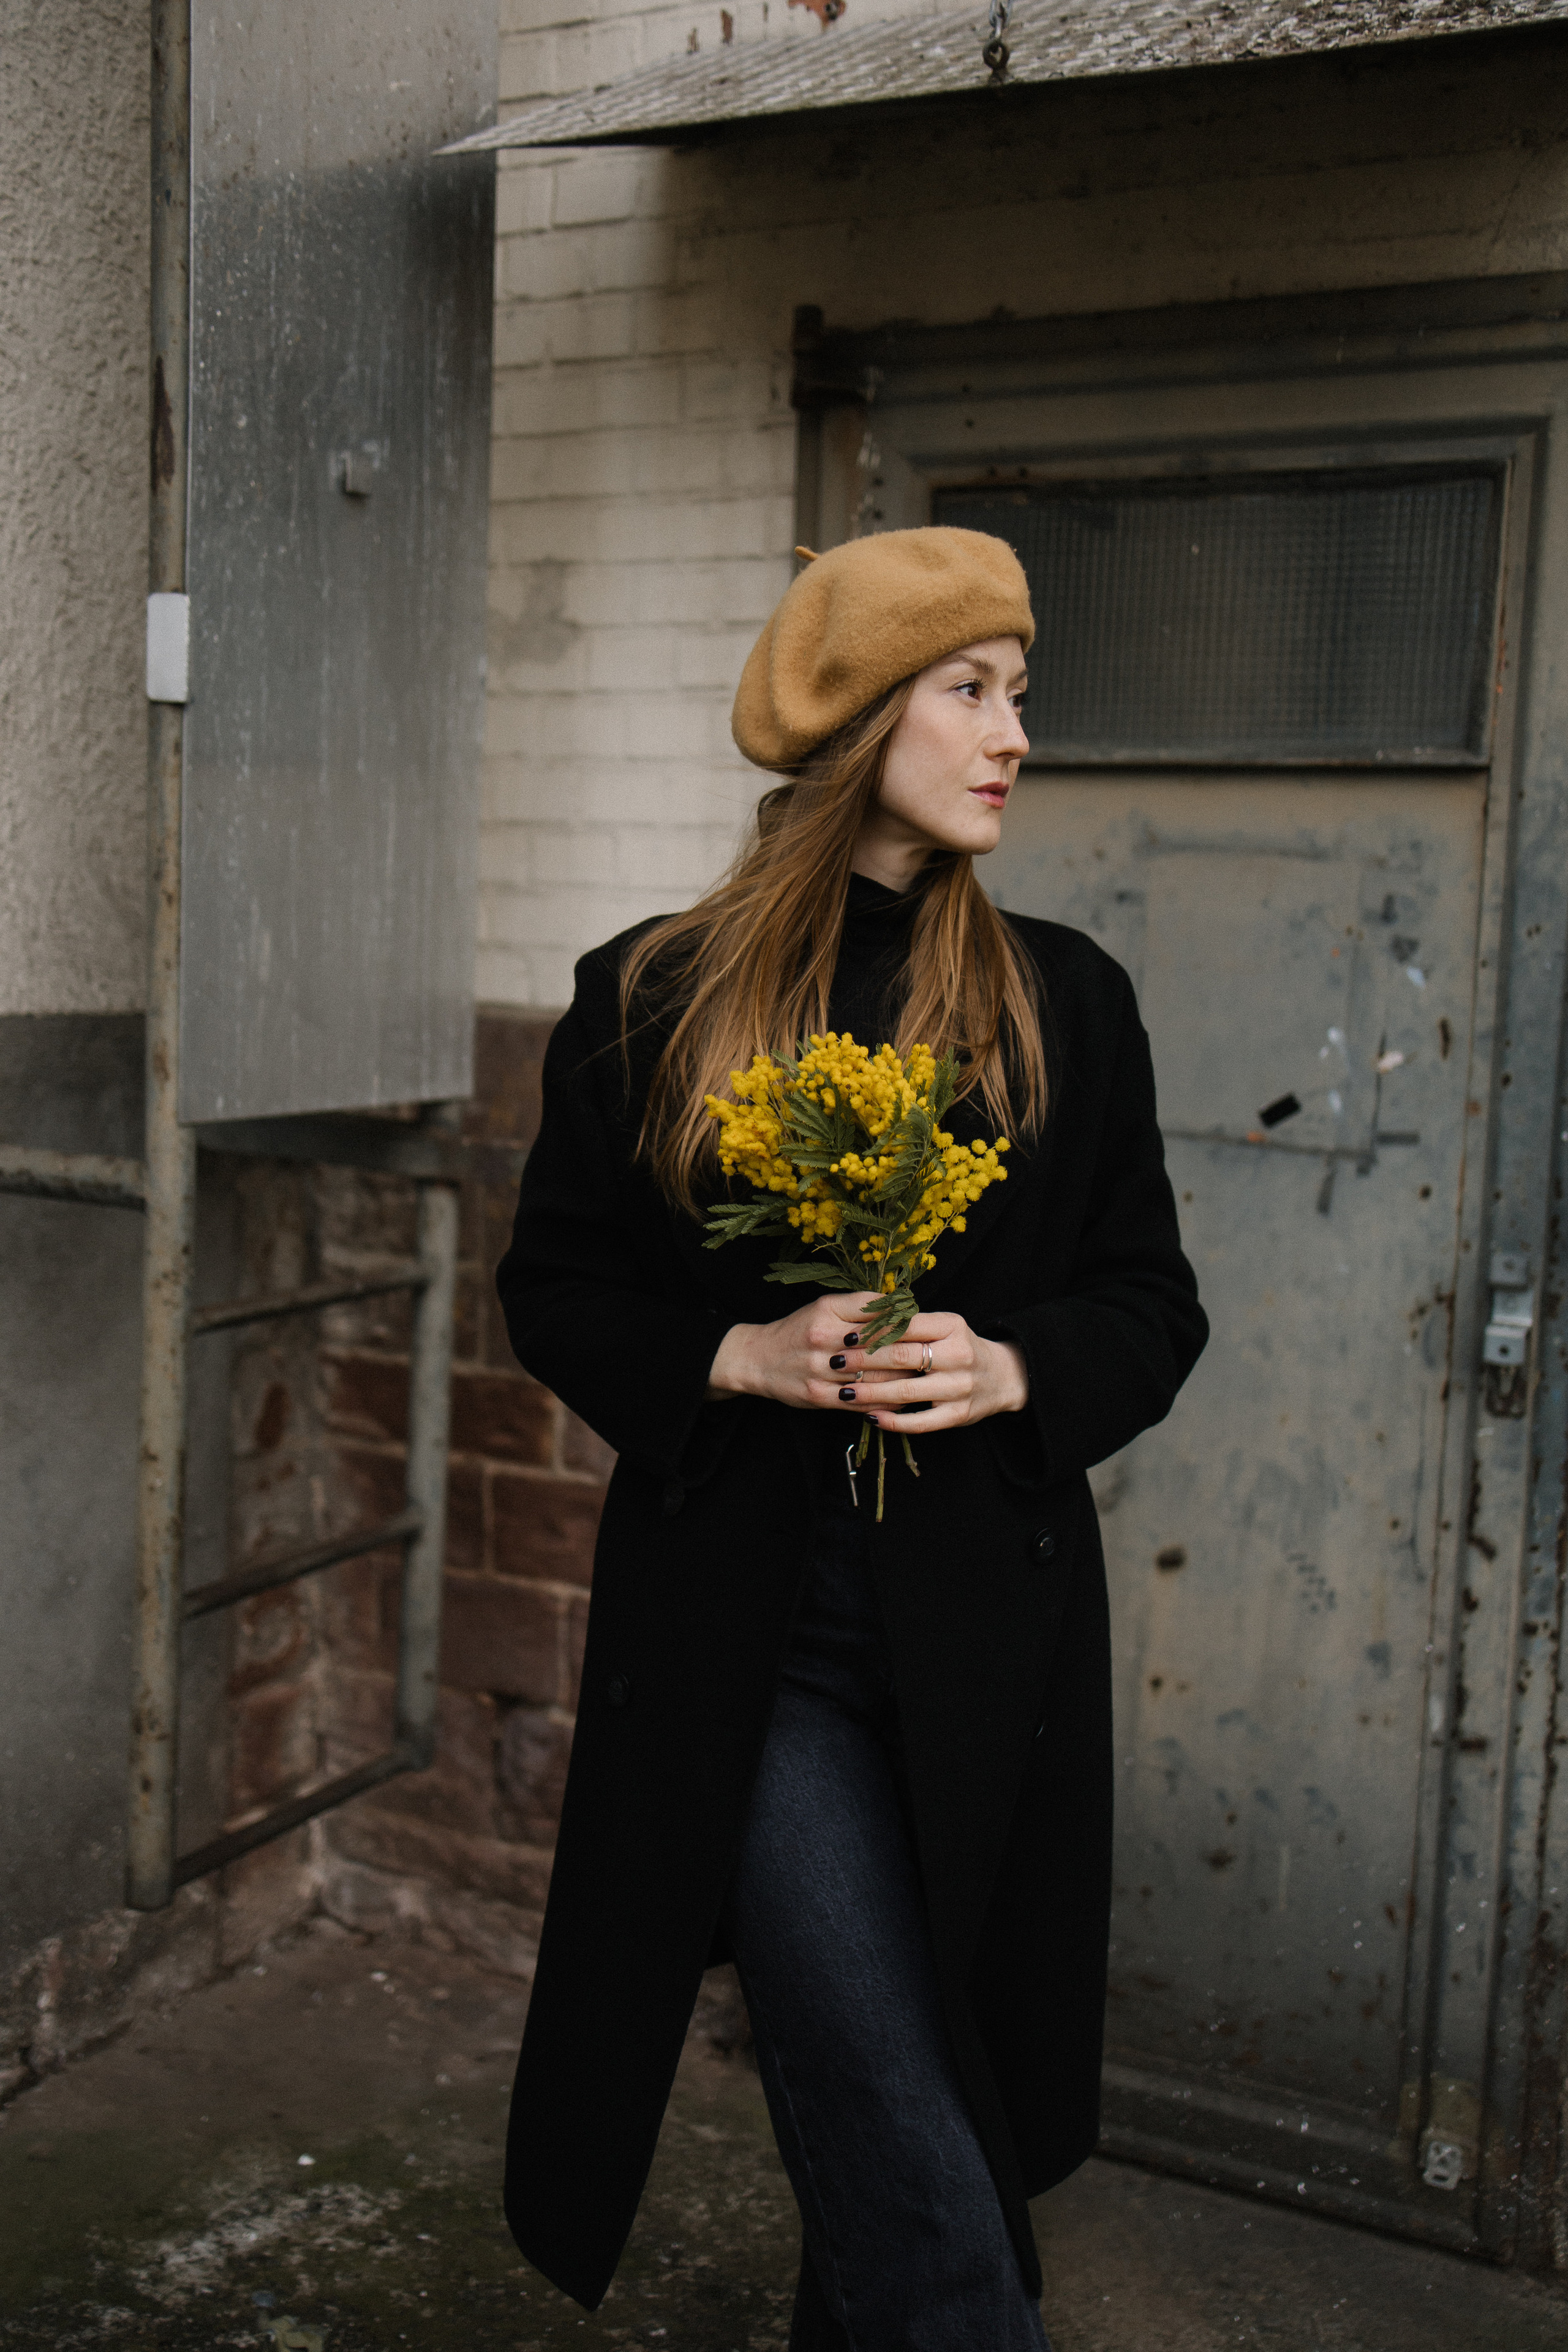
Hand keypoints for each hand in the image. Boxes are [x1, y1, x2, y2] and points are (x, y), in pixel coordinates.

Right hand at [707, 1295, 1028, 1431]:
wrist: (756, 1359)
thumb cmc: (797, 1329)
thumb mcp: (825, 1306)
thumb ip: (862, 1304)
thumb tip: (903, 1302)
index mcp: (829, 1313)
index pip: (879, 1317)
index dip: (909, 1323)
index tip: (933, 1328)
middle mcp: (824, 1341)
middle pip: (881, 1349)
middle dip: (913, 1354)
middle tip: (941, 1357)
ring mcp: (820, 1372)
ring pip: (873, 1378)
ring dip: (904, 1381)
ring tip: (931, 1380)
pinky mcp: (818, 1398)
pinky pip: (859, 1402)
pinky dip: (883, 1403)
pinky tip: (904, 1402)